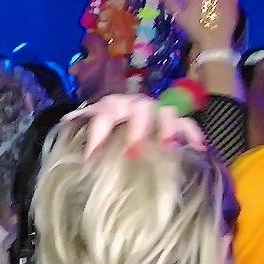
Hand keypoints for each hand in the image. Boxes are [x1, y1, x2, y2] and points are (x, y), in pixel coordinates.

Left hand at [63, 94, 206, 158]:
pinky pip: (187, 124)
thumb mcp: (91, 128)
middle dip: (136, 130)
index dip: (97, 135)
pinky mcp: (175, 121)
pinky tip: (198, 148)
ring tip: (167, 147)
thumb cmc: (107, 129)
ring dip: (166, 129)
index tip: (91, 158)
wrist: (125, 118)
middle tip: (132, 153)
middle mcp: (135, 105)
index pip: (102, 115)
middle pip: (138, 110)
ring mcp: (157, 111)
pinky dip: (192, 134)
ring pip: (165, 112)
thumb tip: (64, 123)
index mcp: (111, 106)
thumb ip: (79, 127)